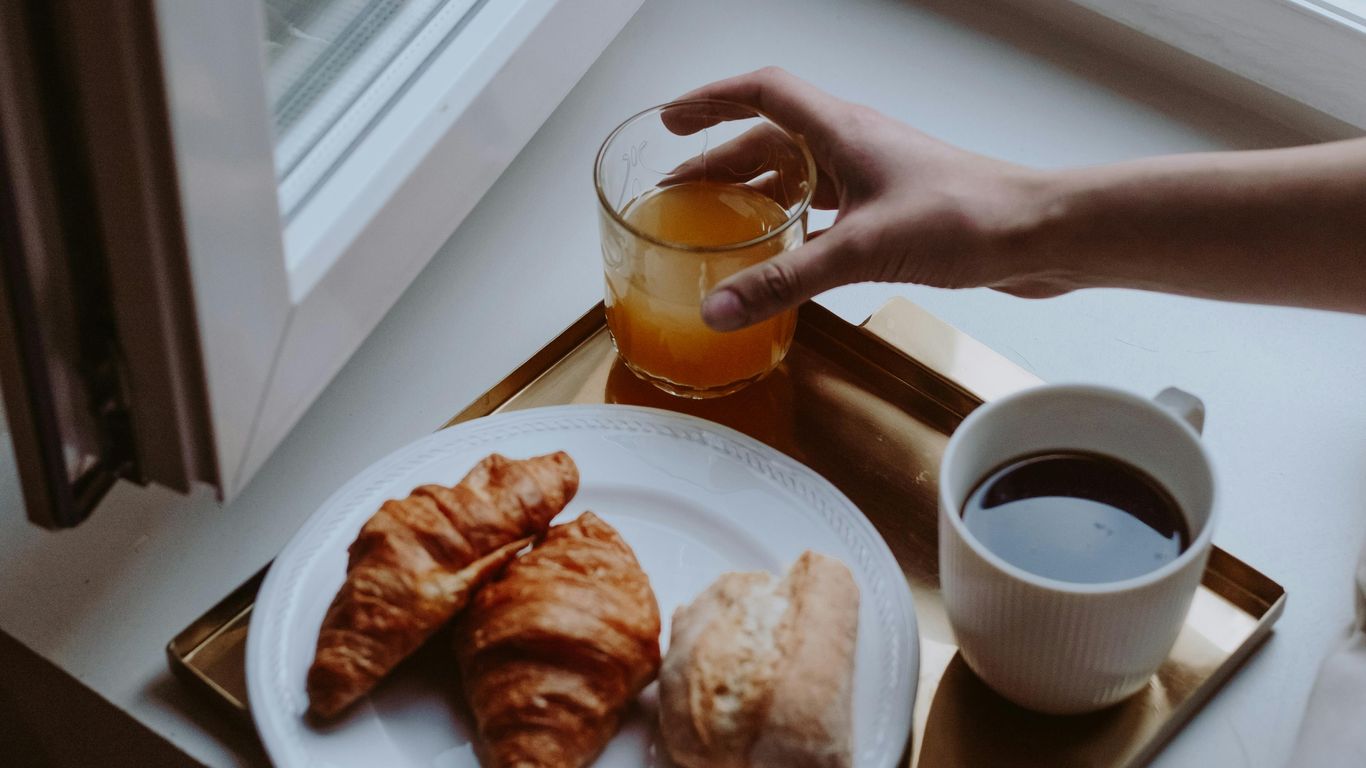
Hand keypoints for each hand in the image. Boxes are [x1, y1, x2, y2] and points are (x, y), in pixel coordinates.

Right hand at [665, 67, 1069, 330]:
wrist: (1038, 233)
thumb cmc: (968, 216)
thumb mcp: (862, 249)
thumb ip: (785, 280)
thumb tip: (719, 307)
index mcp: (841, 131)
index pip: (762, 93)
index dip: (712, 99)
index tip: (673, 119)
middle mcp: (853, 145)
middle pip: (771, 139)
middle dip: (719, 160)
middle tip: (678, 189)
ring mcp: (873, 176)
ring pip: (798, 176)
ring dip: (754, 194)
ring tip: (717, 222)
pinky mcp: (891, 210)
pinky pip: (826, 209)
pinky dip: (793, 226)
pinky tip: (781, 257)